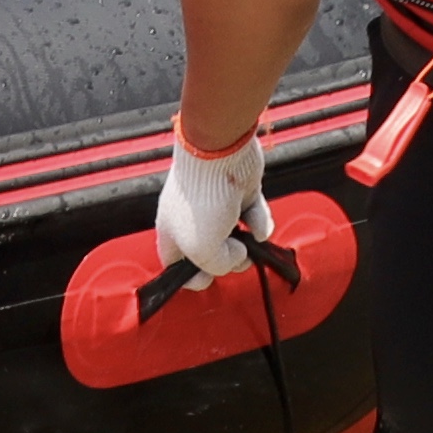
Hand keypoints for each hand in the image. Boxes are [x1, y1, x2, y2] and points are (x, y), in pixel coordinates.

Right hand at [151, 130, 262, 290]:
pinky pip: (252, 216)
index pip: (177, 266)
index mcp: (173, 234)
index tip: (208, 279)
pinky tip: (259, 226)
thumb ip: (217, 265)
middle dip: (229, 260)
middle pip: (212, 253)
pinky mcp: (239, 193)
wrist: (220, 153)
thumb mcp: (202, 249)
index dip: (192, 278)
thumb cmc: (202, 198)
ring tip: (251, 242)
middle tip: (237, 257)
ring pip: (236, 236)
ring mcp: (218, 206)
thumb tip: (238, 256)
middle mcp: (193, 220)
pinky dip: (259, 223)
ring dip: (248, 244)